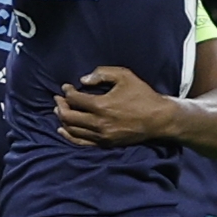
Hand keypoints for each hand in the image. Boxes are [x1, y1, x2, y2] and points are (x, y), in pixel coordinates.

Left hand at [55, 66, 175, 146]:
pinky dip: (69, 136)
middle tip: (58, 98)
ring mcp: (101, 136)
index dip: (67, 91)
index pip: (74, 99)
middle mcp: (98, 123)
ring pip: (72, 129)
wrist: (158, 119)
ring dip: (62, 119)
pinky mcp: (105, 143)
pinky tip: (62, 129)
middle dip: (60, 105)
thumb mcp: (124, 76)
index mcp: (101, 105)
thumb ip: (102, 73)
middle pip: (68, 115)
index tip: (66, 87)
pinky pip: (81, 142)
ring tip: (59, 110)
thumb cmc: (142, 95)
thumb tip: (83, 80)